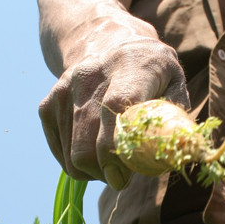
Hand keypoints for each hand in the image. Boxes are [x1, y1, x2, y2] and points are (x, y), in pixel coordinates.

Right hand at [38, 37, 189, 188]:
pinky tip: (95, 149)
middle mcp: (89, 75)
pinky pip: (61, 153)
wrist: (106, 45)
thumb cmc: (151, 73)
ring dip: (94, 171)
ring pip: (72, 155)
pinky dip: (77, 163)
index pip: (113, 108)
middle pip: (86, 143)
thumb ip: (175, 117)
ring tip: (112, 158)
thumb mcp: (174, 83)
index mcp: (129, 66)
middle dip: (105, 172)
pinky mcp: (48, 104)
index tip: (121, 178)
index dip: (115, 148)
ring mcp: (64, 90)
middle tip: (123, 176)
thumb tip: (176, 152)